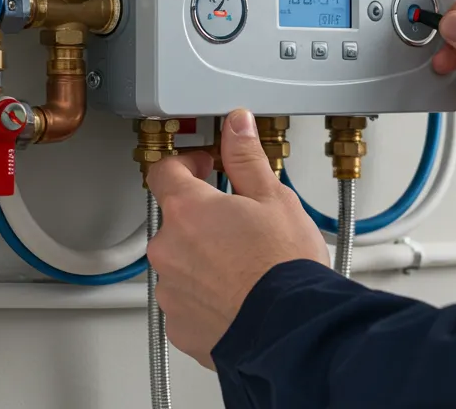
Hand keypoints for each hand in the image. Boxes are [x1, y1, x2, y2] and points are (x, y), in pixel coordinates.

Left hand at [146, 109, 328, 368]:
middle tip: (239, 221)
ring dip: (202, 258)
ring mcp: (170, 290)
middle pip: (175, 220)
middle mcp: (168, 249)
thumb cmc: (284, 267)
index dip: (187, 163)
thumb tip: (236, 125)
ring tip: (243, 264)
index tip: (206, 166)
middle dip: (202, 217)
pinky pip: (186, 300)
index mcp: (187, 210)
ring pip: (180, 262)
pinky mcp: (179, 325)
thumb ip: (245, 157)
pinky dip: (205, 295)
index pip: (165, 170)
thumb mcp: (273, 197)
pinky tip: (236, 293)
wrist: (290, 330)